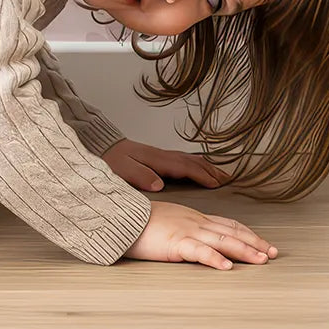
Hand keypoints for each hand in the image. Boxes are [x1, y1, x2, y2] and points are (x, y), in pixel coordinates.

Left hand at [100, 137, 227, 192]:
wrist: (101, 145)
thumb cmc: (111, 160)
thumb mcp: (122, 169)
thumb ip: (140, 176)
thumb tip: (159, 184)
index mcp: (157, 160)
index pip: (185, 168)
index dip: (202, 175)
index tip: (216, 184)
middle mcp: (162, 156)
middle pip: (192, 161)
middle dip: (211, 170)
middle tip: (228, 179)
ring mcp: (161, 155)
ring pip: (189, 159)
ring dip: (206, 165)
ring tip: (219, 173)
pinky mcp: (157, 156)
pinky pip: (182, 159)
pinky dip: (196, 163)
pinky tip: (198, 167)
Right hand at [123, 200, 276, 270]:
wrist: (121, 216)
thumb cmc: (141, 222)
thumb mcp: (169, 221)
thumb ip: (184, 228)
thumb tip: (196, 240)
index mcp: (194, 218)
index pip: (228, 224)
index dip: (248, 233)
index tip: (264, 243)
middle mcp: (196, 222)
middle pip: (232, 232)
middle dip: (255, 243)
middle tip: (274, 253)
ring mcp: (187, 231)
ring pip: (222, 240)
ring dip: (244, 250)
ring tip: (262, 260)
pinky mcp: (175, 243)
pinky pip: (199, 251)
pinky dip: (215, 259)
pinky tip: (227, 267)